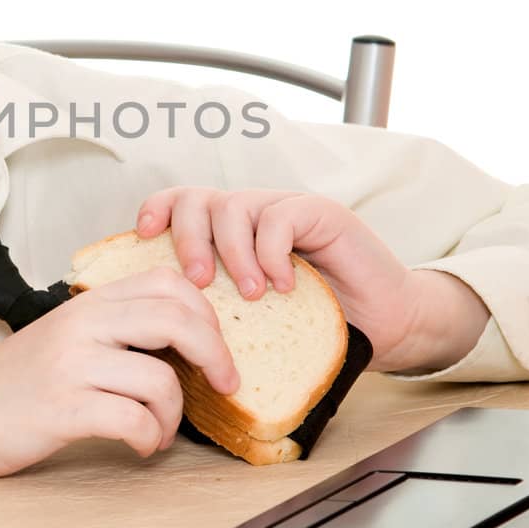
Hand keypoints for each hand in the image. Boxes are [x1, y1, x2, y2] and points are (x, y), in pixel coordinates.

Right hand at [0, 266, 241, 478]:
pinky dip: (149, 439)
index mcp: (89, 303)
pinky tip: (140, 445)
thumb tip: (191, 337)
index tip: (215, 344)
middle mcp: (83, 325)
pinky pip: (133, 421)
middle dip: (215, 354)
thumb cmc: (20, 379)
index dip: (206, 312)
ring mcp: (72, 366)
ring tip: (159, 429)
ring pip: (160, 381)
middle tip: (225, 383)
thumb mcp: (70, 334)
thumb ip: (118, 325)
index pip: (167, 283)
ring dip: (174, 415)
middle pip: (176, 320)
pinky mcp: (63, 409)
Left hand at [134, 186, 426, 372]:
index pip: (181, 203)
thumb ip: (217, 309)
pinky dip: (272, 253)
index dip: (158, 210)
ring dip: (233, 253)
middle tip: (200, 283)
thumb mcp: (252, 320)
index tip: (142, 235)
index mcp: (230, 235)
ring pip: (233, 206)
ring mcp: (285, 210)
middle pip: (198, 200)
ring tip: (250, 294)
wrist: (386, 326)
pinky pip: (279, 218)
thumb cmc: (316, 326)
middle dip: (188, 239)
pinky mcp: (320, 213)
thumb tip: (161, 324)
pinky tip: (284, 285)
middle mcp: (253, 215)